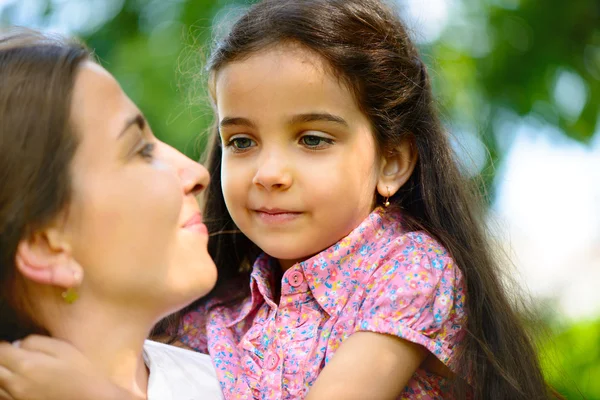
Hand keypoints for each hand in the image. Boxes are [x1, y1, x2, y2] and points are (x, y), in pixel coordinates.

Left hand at [0, 335, 135, 399]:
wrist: (90, 399)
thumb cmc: (80, 372)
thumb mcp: (64, 349)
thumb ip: (37, 342)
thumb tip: (18, 344)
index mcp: (26, 365)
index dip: (3, 345)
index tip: (9, 344)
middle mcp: (15, 383)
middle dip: (0, 359)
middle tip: (10, 356)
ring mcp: (16, 398)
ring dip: (0, 373)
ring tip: (11, 368)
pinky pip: (2, 397)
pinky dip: (4, 387)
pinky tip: (16, 382)